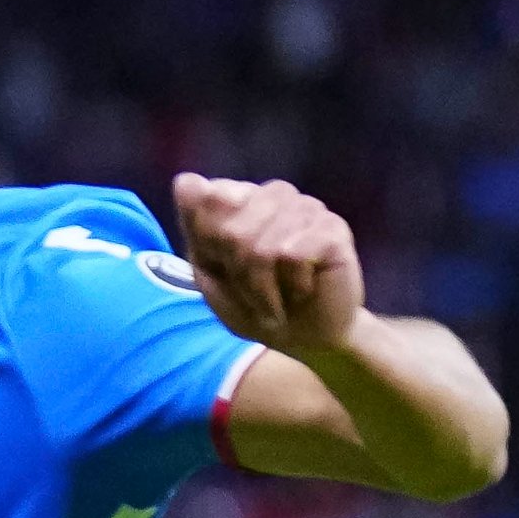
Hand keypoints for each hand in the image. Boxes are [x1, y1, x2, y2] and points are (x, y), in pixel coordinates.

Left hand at [175, 174, 368, 360]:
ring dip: (262, 287)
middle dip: (237, 275)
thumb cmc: (253, 304)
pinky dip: (291, 285)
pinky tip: (301, 291)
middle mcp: (275, 195)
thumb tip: (184, 179)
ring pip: (263, 247)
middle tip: (253, 293)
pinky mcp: (334, 229)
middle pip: (233, 231)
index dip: (211, 245)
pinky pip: (294, 255)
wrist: (303, 337)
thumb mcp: (210, 271)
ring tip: (276, 297)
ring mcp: (308, 208)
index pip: (210, 198)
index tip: (223, 268)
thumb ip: (197, 227)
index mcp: (243, 198)